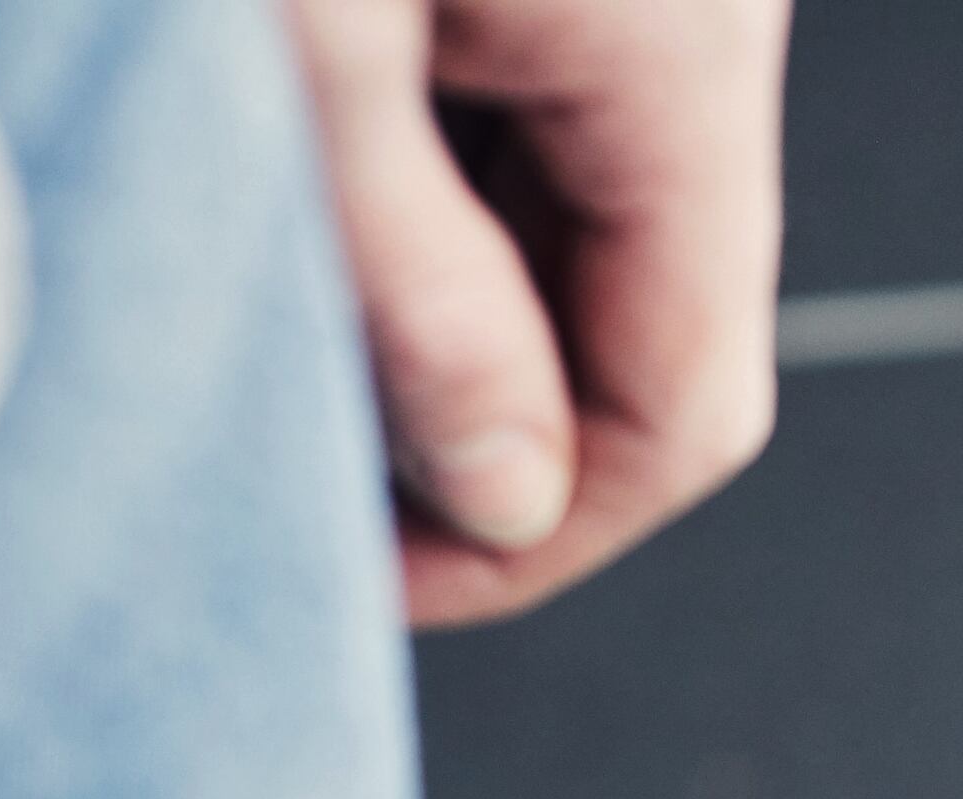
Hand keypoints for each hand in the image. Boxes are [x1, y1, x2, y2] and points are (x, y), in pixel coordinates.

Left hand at [277, 0, 792, 626]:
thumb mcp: (310, 40)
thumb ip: (416, 284)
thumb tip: (502, 498)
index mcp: (685, 64)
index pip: (684, 409)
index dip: (529, 537)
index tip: (372, 579)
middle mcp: (696, 31)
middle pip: (636, 331)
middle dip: (467, 424)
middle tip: (298, 458)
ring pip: (567, 236)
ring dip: (429, 306)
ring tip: (266, 310)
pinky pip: (513, 124)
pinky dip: (410, 186)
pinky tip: (291, 176)